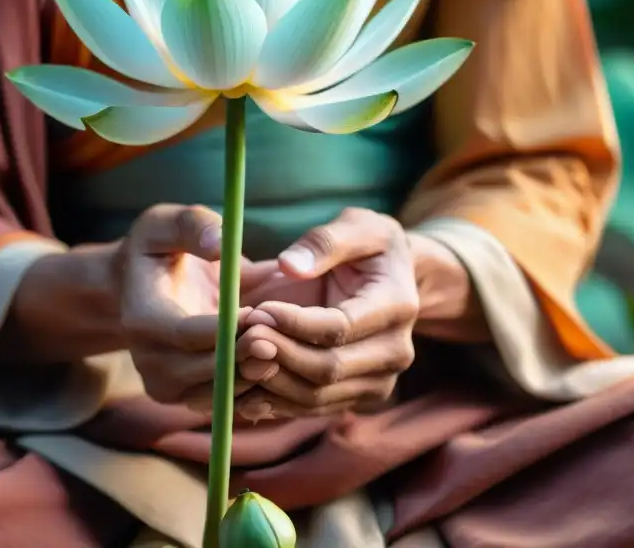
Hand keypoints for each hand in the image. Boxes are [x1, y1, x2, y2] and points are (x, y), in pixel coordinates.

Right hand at [117, 204, 264, 407]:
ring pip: (221, 394)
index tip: (259, 313)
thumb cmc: (157, 248)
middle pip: (205, 372)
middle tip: (283, 336)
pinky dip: (254, 387)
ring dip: (254, 374)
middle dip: (246, 356)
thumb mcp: (167, 223)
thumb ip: (194, 226)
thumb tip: (221, 244)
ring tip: (284, 346)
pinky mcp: (186, 397)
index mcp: (142, 318)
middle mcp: (149, 361)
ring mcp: (166, 385)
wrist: (138, 287)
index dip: (226, 328)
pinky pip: (228, 403)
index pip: (186, 335)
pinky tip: (277, 363)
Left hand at [235, 208, 419, 418]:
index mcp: (396, 305)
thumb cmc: (369, 245)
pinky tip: (244, 386)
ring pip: (317, 396)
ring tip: (236, 358)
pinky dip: (276, 401)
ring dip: (272, 382)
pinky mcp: (359, 397)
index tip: (258, 310)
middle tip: (241, 335)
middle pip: (328, 369)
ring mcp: (380, 380)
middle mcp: (395, 351)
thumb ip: (324, 242)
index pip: (339, 327)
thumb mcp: (355, 225)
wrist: (394, 278)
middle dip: (279, 355)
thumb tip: (289, 265)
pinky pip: (312, 408)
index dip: (295, 323)